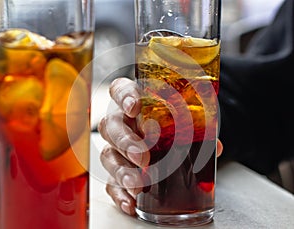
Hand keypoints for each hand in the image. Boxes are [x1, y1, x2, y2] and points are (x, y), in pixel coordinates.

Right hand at [98, 77, 222, 215]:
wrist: (160, 137)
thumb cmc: (168, 124)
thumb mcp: (183, 120)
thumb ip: (197, 129)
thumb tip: (216, 146)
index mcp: (134, 103)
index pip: (120, 89)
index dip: (124, 96)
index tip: (134, 107)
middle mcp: (121, 123)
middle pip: (110, 126)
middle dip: (125, 141)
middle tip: (142, 156)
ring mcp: (116, 148)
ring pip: (108, 156)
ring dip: (122, 171)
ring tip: (139, 185)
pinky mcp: (116, 171)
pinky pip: (111, 182)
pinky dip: (120, 194)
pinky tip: (131, 203)